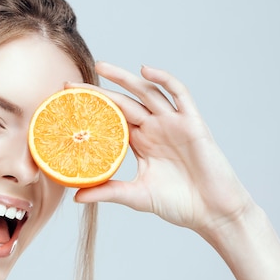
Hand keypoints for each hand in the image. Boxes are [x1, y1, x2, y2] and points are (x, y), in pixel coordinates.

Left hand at [71, 62, 253, 234]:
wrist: (212, 212)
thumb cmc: (178, 204)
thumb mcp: (136, 196)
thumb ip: (108, 192)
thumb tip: (76, 197)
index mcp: (141, 143)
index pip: (112, 120)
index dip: (92, 111)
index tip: (67, 107)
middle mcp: (155, 129)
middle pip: (124, 102)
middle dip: (100, 91)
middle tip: (70, 85)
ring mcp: (174, 123)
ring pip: (147, 92)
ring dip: (126, 78)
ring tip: (102, 67)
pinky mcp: (193, 123)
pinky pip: (179, 94)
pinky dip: (164, 79)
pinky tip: (146, 71)